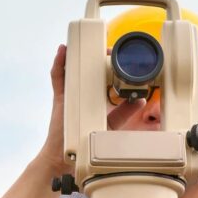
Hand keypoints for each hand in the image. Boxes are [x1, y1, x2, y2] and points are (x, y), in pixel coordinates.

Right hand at [36, 44, 148, 174]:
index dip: (111, 66)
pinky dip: (59, 63)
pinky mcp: (60, 97)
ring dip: (77, 54)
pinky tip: (63, 51)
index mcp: (95, 97)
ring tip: (83, 41)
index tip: (120, 57)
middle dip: (97, 56)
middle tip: (108, 48)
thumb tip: (139, 100)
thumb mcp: (110, 124)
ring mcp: (70, 93)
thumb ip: (123, 113)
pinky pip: (58, 77)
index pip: (103, 77)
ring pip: (72, 69)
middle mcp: (82, 92)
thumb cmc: (85, 140)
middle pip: (88, 69)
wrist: (65, 155)